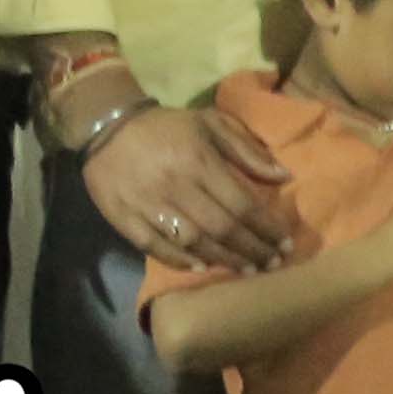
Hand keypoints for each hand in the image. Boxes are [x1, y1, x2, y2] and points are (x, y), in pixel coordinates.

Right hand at [90, 93, 293, 273]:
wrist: (107, 125)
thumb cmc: (167, 126)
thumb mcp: (210, 123)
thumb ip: (247, 150)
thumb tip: (284, 176)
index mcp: (199, 162)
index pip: (242, 203)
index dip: (266, 227)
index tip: (285, 243)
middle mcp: (176, 186)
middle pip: (222, 227)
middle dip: (252, 249)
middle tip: (272, 264)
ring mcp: (148, 204)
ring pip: (192, 241)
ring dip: (223, 260)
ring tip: (247, 270)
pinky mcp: (124, 218)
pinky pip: (155, 247)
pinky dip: (180, 260)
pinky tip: (202, 268)